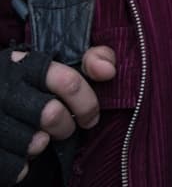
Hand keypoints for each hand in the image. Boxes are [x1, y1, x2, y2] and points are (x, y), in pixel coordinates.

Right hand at [1, 46, 114, 182]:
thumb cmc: (30, 82)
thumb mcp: (57, 61)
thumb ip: (93, 58)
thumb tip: (108, 71)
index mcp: (26, 65)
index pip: (68, 83)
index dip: (87, 104)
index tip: (91, 118)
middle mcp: (6, 89)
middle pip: (52, 114)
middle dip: (66, 127)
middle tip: (65, 130)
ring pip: (33, 141)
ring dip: (43, 144)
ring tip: (41, 139)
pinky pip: (13, 164)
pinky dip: (23, 165)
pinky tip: (23, 155)